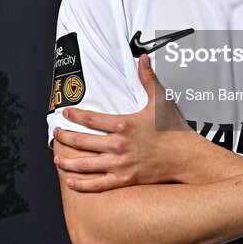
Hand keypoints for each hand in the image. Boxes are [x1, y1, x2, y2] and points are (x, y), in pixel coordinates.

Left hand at [53, 54, 200, 190]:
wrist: (186, 156)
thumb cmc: (173, 129)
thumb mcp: (160, 100)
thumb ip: (148, 78)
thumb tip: (142, 58)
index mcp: (123, 124)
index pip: (90, 119)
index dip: (74, 115)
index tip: (65, 113)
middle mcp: (118, 145)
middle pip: (81, 141)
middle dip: (64, 137)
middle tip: (56, 134)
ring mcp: (120, 164)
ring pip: (85, 164)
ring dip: (67, 161)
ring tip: (57, 158)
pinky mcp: (125, 180)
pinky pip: (98, 185)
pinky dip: (82, 184)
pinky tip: (70, 181)